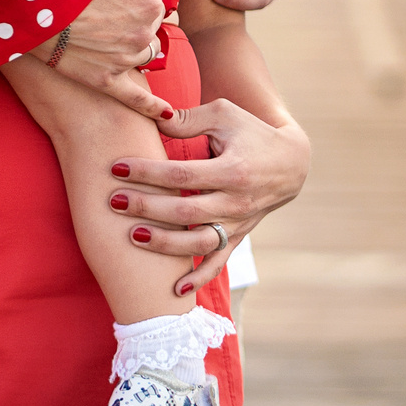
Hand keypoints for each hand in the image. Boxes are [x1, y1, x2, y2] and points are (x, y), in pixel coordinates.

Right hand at [35, 0, 174, 118]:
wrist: (30, 7)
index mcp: (149, 2)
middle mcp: (143, 33)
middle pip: (152, 20)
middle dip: (138, 8)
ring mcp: (125, 59)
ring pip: (145, 52)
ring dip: (138, 41)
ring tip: (115, 29)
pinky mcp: (105, 80)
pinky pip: (136, 98)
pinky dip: (152, 107)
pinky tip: (166, 116)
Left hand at [110, 100, 309, 292]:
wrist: (290, 162)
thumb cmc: (251, 132)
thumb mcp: (224, 115)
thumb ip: (188, 119)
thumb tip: (153, 117)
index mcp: (232, 170)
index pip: (181, 175)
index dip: (146, 172)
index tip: (116, 167)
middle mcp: (237, 202)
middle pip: (185, 212)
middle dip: (146, 208)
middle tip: (114, 201)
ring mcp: (238, 223)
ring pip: (198, 242)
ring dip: (164, 243)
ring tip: (132, 235)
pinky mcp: (237, 237)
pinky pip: (217, 262)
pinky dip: (198, 278)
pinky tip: (175, 289)